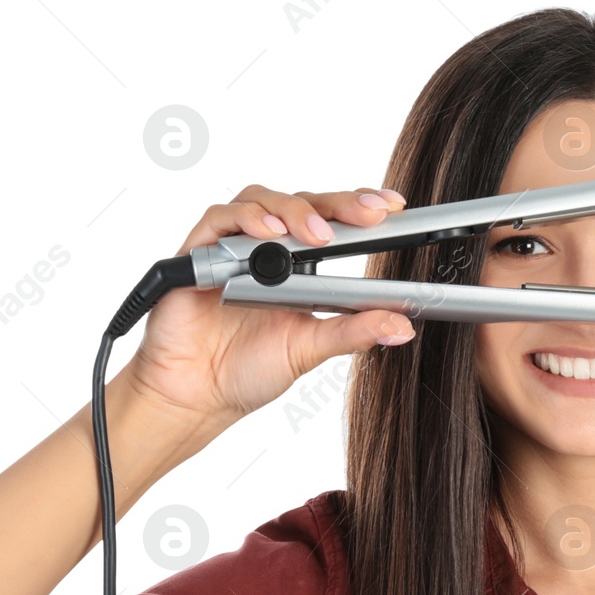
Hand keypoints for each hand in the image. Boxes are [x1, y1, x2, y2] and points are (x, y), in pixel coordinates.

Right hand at [118, 185, 413, 426]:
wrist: (193, 396)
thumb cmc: (243, 370)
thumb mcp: (309, 350)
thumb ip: (353, 333)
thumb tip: (402, 326)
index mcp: (298, 266)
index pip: (332, 220)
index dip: (360, 206)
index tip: (393, 206)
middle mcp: (266, 248)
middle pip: (303, 201)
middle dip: (339, 203)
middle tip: (368, 214)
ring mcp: (231, 247)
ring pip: (262, 199)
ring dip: (292, 211)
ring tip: (315, 233)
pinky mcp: (197, 253)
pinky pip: (219, 221)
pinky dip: (244, 221)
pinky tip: (266, 234)